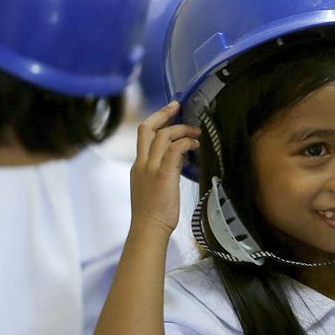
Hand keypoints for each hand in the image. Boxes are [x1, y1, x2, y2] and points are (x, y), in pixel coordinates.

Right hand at [130, 102, 200, 235]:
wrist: (148, 229)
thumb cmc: (153, 214)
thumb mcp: (151, 188)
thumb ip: (160, 171)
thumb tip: (178, 160)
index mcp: (138, 166)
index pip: (143, 135)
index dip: (156, 120)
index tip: (168, 112)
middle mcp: (141, 163)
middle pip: (147, 127)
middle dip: (163, 113)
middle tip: (178, 105)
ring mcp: (151, 168)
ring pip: (163, 135)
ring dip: (182, 130)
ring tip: (196, 134)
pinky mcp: (163, 174)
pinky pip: (175, 149)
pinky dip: (187, 143)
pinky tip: (195, 147)